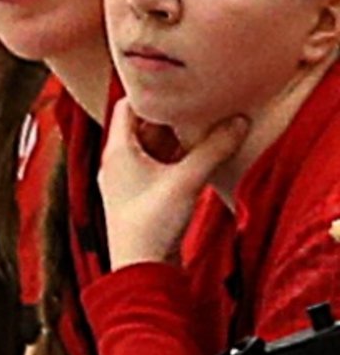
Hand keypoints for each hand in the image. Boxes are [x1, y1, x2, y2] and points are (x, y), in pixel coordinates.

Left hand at [100, 99, 248, 268]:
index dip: (150, 91)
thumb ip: (214, 148)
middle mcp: (117, 162)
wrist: (141, 271)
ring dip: (176, 136)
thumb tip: (238, 119)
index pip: (127, 105)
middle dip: (170, 114)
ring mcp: (128, 180)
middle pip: (142, 125)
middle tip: (199, 100)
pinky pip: (159, 165)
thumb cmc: (150, 225)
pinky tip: (200, 154)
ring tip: (205, 123)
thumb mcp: (186, 180)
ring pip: (152, 146)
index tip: (177, 83)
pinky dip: (176, 156)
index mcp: (116, 150)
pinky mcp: (142, 197)